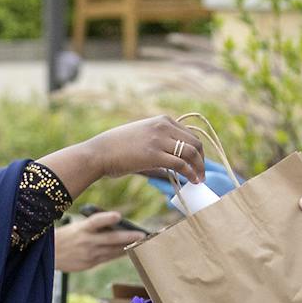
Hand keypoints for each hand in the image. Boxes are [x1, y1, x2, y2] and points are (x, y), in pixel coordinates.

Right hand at [54, 213, 144, 272]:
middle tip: (142, 235)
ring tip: (141, 243)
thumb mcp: (77, 227)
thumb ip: (94, 227)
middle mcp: (86, 241)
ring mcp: (89, 254)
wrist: (51, 254)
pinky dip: (119, 254)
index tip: (118, 216)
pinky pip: (108, 258)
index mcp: (81, 228)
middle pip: (110, 239)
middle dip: (127, 237)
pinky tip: (129, 250)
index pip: (95, 221)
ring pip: (112, 251)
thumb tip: (117, 226)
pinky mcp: (90, 264)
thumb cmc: (68, 236)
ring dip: (127, 247)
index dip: (107, 218)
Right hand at [88, 116, 204, 184]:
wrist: (99, 152)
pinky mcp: (154, 154)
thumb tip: (176, 163)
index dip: (198, 151)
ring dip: (199, 168)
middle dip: (202, 160)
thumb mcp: (143, 138)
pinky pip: (181, 164)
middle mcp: (163, 126)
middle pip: (195, 143)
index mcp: (162, 120)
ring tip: (199, 180)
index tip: (198, 164)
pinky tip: (192, 181)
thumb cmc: (118, 148)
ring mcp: (159, 139)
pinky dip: (190, 173)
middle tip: (202, 174)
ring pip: (191, 153)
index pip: (190, 135)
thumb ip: (160, 144)